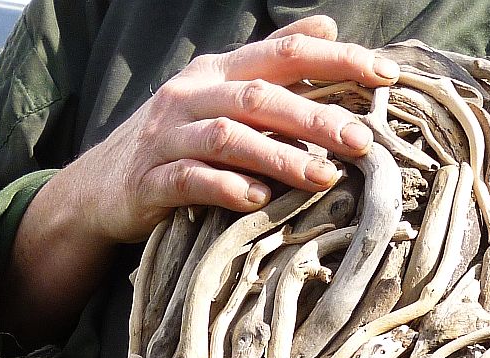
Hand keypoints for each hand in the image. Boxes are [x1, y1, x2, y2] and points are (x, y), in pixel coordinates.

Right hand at [1, 15, 397, 344]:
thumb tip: (328, 26)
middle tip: (361, 140)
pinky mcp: (152, 180)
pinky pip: (190, 180)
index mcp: (220, 72)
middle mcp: (194, 94)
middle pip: (260, 97)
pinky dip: (226, 187)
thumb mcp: (223, 93)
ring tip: (323, 177)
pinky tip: (258, 199)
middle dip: (315, 117)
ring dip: (279, 156)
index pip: (285, 54)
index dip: (337, 59)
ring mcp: (169, 136)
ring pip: (228, 137)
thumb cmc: (180, 139)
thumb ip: (273, 64)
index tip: (387, 72)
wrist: (102, 186)